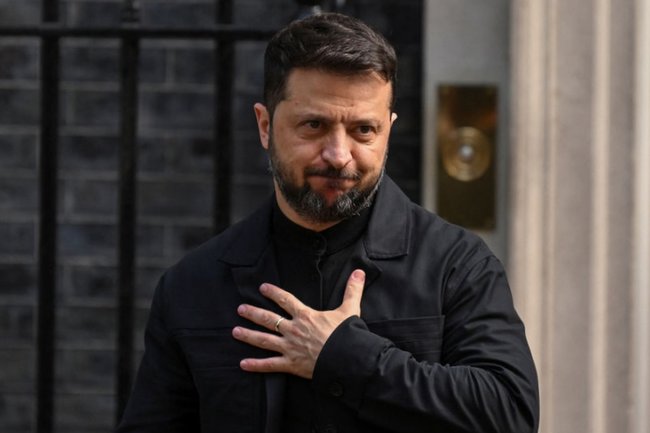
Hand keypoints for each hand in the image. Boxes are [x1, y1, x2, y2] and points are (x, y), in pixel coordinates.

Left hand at [231, 269, 365, 378]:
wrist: (347, 359)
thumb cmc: (348, 335)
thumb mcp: (350, 309)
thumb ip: (352, 290)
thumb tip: (359, 272)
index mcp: (306, 316)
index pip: (286, 300)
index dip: (274, 293)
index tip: (262, 288)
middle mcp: (294, 330)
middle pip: (269, 319)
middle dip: (253, 313)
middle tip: (240, 308)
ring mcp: (290, 347)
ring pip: (264, 340)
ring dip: (248, 335)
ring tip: (234, 331)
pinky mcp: (291, 365)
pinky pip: (270, 365)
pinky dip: (256, 365)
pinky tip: (242, 364)